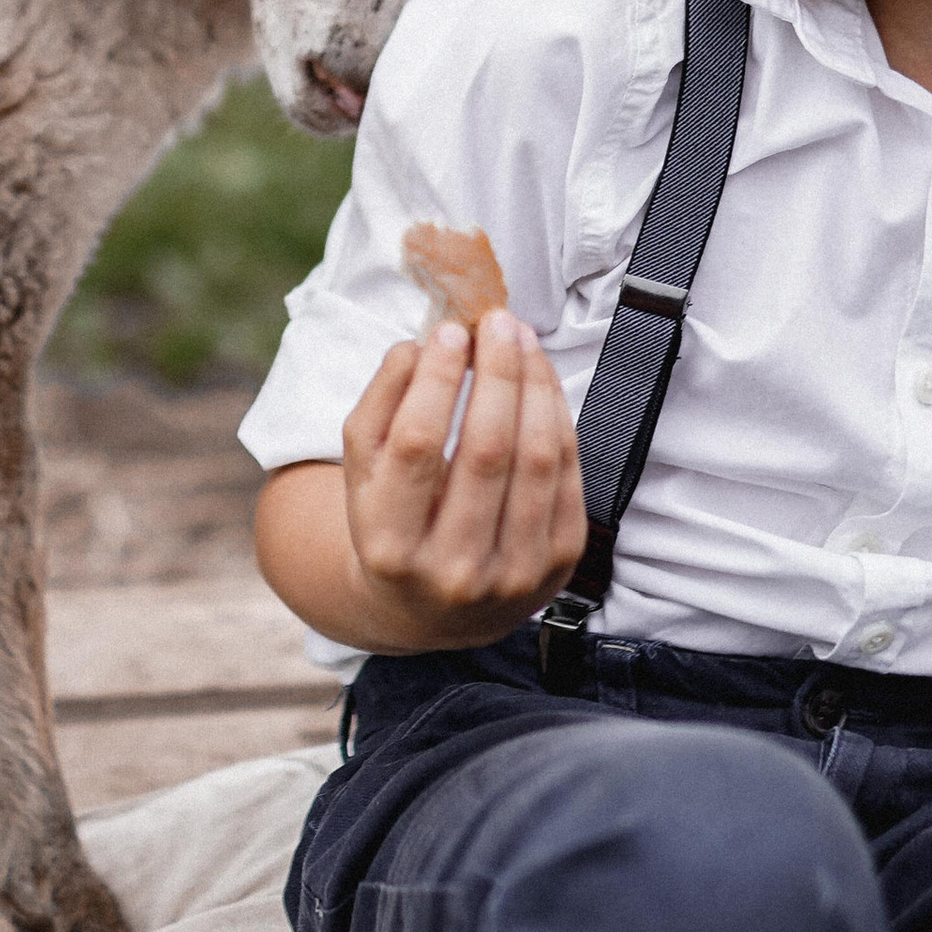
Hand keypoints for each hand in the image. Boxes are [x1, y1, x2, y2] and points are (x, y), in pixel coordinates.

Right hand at [339, 309, 586, 650]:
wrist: (431, 610)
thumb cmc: (391, 521)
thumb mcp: (363, 471)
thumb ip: (380, 403)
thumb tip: (422, 345)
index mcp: (389, 546)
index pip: (418, 446)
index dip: (437, 380)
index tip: (449, 331)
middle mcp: (453, 570)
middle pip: (486, 450)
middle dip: (497, 372)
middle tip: (497, 322)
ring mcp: (513, 574)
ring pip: (537, 459)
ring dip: (535, 386)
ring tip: (523, 341)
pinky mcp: (558, 566)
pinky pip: (568, 476)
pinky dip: (558, 418)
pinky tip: (541, 382)